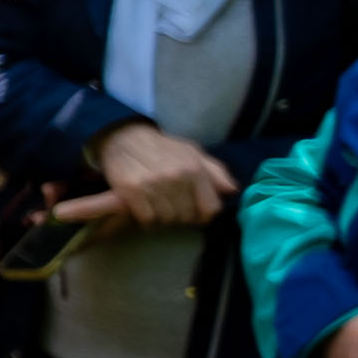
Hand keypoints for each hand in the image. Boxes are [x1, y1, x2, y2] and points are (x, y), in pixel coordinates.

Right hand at [58, 125, 232, 231]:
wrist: (124, 138)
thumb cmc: (163, 148)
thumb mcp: (193, 153)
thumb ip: (216, 172)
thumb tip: (232, 191)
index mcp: (195, 169)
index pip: (211, 208)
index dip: (204, 215)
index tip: (195, 213)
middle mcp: (176, 177)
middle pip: (187, 217)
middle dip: (181, 216)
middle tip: (172, 208)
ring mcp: (153, 184)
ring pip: (167, 219)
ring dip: (163, 218)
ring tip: (158, 207)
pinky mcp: (132, 191)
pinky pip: (147, 219)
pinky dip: (147, 219)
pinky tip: (145, 209)